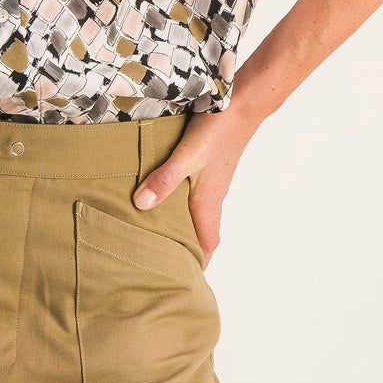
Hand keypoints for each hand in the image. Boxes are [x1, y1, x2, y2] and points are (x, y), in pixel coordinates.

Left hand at [132, 96, 262, 267]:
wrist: (242, 103)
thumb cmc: (218, 130)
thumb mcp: (186, 156)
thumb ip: (164, 179)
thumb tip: (141, 205)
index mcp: (208, 202)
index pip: (207, 244)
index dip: (197, 263)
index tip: (182, 280)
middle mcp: (212, 195)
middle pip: (201, 231)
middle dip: (186, 248)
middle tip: (162, 260)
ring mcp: (212, 180)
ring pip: (198, 212)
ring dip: (183, 224)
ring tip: (157, 231)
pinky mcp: (209, 165)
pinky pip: (195, 192)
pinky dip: (181, 201)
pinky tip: (164, 193)